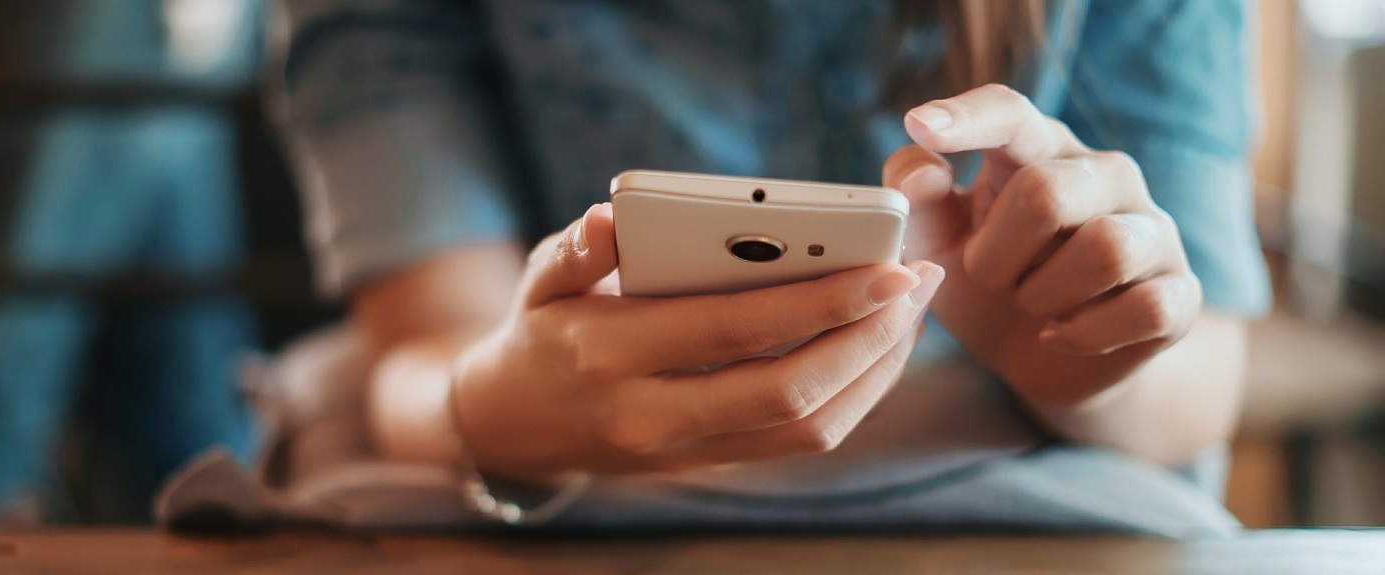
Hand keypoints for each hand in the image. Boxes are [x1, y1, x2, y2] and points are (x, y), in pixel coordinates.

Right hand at [450, 204, 943, 481]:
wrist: (512, 426)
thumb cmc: (539, 332)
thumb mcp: (539, 280)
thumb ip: (577, 250)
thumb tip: (609, 218)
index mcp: (610, 354)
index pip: (733, 331)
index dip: (819, 302)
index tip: (885, 267)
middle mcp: (652, 415)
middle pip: (787, 390)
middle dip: (868, 338)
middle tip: (919, 283)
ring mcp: (684, 451)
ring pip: (806, 427)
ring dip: (873, 371)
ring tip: (912, 312)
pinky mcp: (710, 464)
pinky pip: (798, 440)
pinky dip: (852, 396)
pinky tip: (878, 347)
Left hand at [883, 84, 1201, 404]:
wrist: (1038, 359)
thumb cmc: (987, 279)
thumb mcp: (938, 241)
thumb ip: (917, 198)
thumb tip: (923, 172)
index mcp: (1039, 150)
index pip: (1010, 113)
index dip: (968, 118)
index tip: (920, 124)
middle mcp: (1105, 175)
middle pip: (1047, 192)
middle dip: (996, 253)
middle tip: (987, 277)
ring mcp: (1151, 230)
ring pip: (1104, 249)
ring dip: (1042, 293)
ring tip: (1027, 302)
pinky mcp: (1179, 293)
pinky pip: (1143, 308)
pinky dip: (1085, 333)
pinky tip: (1058, 334)